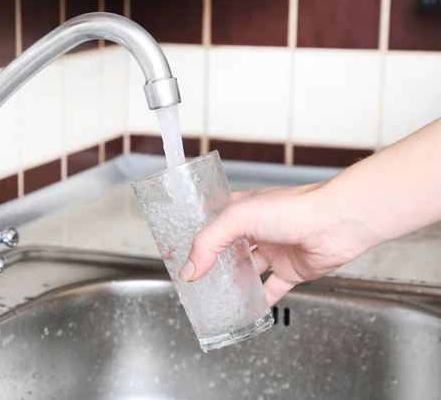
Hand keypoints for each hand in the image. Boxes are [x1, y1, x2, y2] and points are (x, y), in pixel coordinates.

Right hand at [180, 182, 377, 304]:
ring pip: (248, 270)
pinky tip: (249, 309)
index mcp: (242, 210)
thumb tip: (190, 269)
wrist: (337, 222)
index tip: (180, 252)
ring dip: (234, 283)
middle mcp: (257, 229)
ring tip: (215, 297)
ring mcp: (274, 250)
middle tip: (194, 279)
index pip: (212, 222)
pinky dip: (261, 300)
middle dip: (212, 263)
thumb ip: (210, 242)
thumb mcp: (240, 217)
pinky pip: (272, 289)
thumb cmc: (294, 208)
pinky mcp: (290, 270)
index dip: (196, 236)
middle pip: (228, 250)